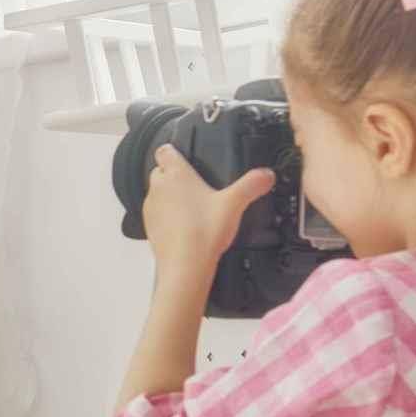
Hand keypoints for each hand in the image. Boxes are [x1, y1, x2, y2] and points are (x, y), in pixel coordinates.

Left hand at [143, 145, 273, 272]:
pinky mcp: (150, 228)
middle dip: (174, 176)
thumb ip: (251, 186)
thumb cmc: (204, 230)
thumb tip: (266, 174)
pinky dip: (167, 217)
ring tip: (193, 208)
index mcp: (176, 174)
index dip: (173, 151)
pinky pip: (157, 215)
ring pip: (158, 194)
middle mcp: (159, 188)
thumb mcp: (234, 204)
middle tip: (197, 186)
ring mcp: (151, 208)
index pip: (165, 151)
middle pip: (160, 172)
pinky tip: (185, 227)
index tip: (184, 156)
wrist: (184, 265)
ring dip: (170, 197)